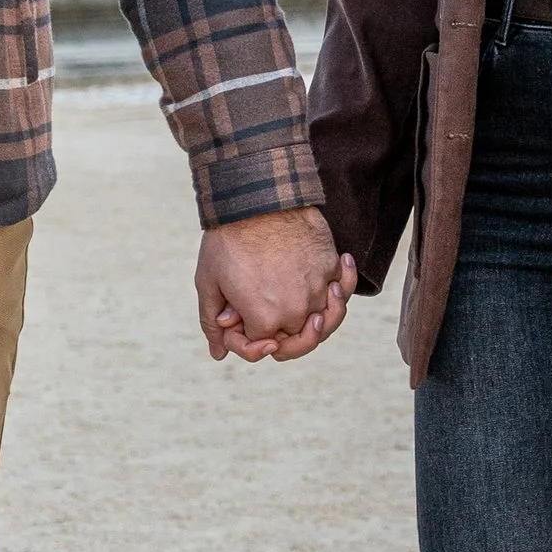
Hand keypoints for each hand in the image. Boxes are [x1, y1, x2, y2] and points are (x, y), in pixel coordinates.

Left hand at [195, 209, 354, 363]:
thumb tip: (217, 354)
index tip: (237, 314)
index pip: (262, 345)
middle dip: (280, 331)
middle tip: (271, 314)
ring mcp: (319, 289)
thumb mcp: (208, 282)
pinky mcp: (331, 266)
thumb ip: (212, 322)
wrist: (257, 197)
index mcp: (265, 320)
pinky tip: (334, 283)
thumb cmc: (228, 239)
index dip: (245, 335)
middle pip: (296, 337)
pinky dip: (341, 287)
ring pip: (324, 318)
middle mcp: (297, 310)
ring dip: (315, 317)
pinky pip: (342, 288)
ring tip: (308, 308)